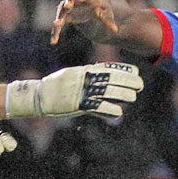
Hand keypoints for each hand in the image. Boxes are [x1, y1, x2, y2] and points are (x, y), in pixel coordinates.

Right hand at [4, 62, 142, 118]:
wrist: (38, 95)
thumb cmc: (55, 88)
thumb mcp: (72, 77)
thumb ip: (87, 79)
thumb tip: (101, 84)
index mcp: (84, 71)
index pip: (107, 67)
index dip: (123, 69)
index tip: (135, 71)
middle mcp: (85, 79)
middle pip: (111, 78)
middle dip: (127, 81)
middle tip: (139, 84)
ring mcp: (81, 91)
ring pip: (107, 91)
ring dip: (122, 93)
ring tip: (133, 96)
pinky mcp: (77, 104)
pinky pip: (97, 106)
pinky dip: (109, 109)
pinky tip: (119, 111)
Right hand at [51, 0, 130, 44]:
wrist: (94, 8)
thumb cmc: (102, 9)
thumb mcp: (107, 15)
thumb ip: (108, 21)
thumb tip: (116, 30)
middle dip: (69, 0)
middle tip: (68, 5)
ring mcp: (70, 7)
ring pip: (62, 9)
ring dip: (59, 16)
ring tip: (57, 24)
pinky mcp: (65, 16)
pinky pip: (58, 23)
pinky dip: (56, 32)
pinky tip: (54, 41)